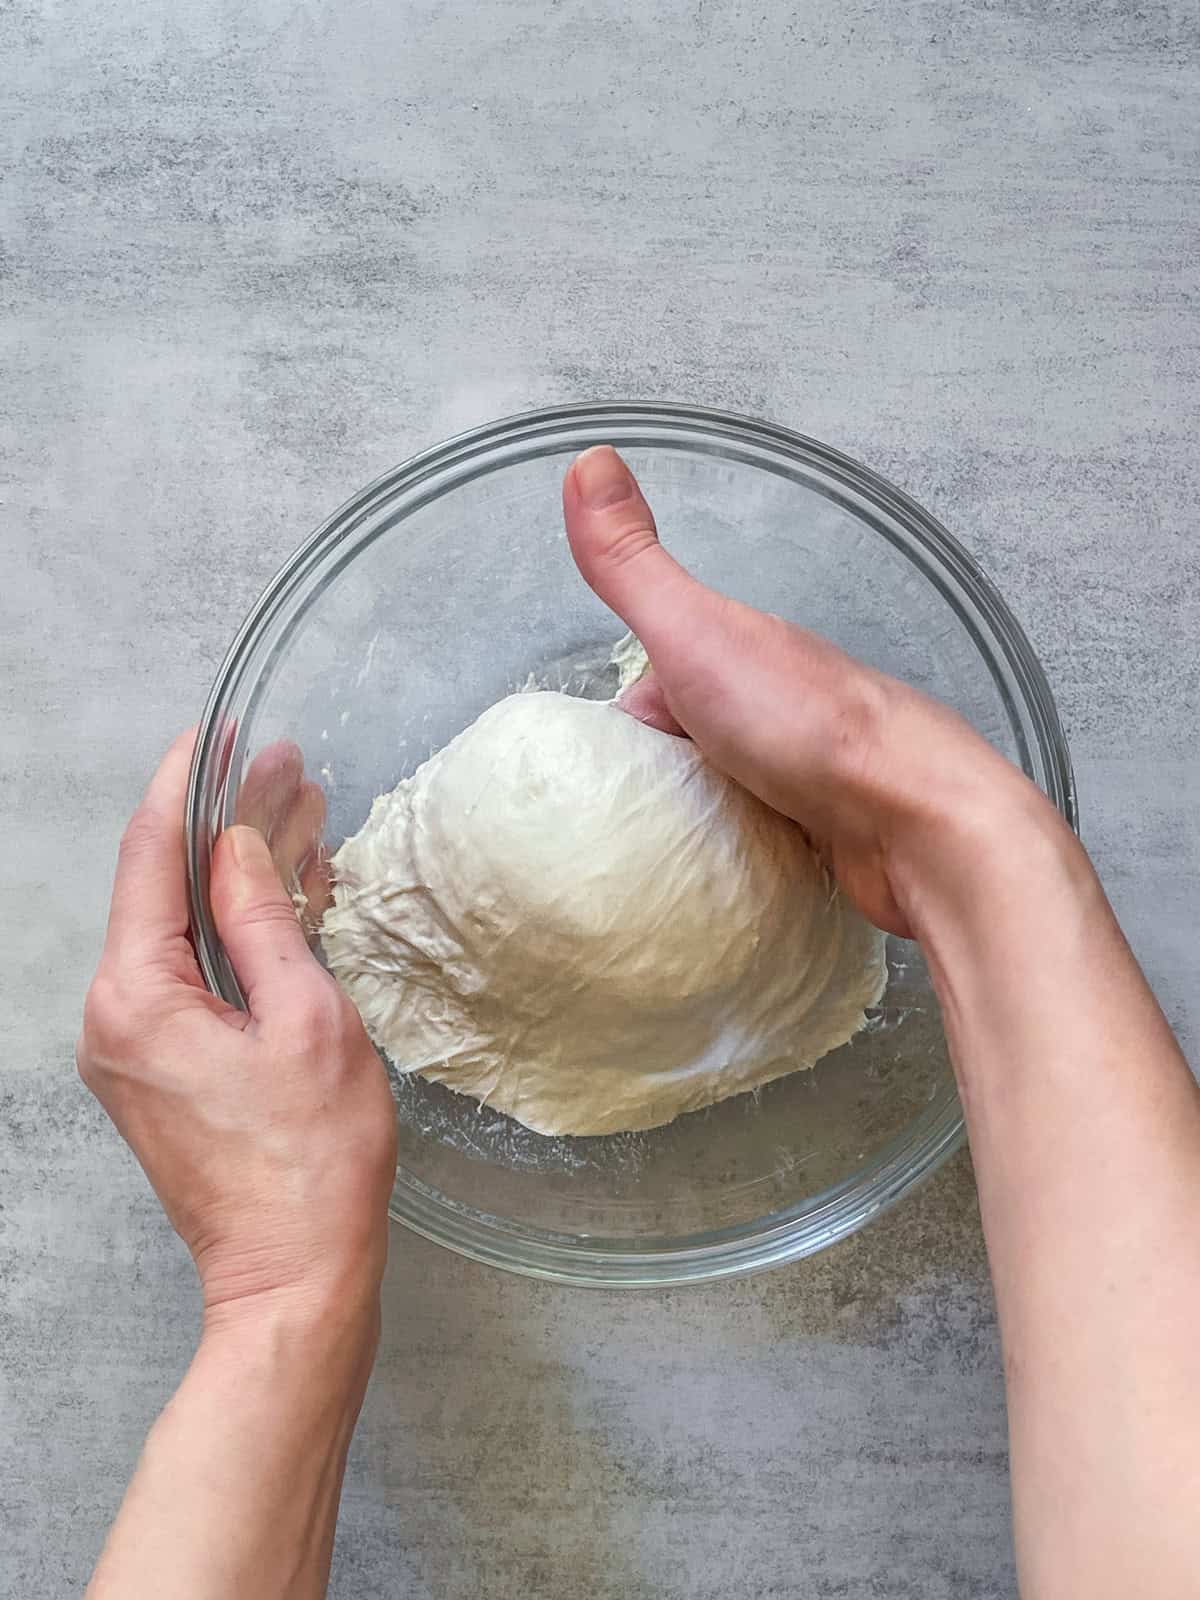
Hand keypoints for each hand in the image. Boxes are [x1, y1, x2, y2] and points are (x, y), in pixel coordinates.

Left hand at [77, 730, 395, 1330]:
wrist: (294, 1274)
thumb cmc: (310, 1162)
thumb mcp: (307, 1019)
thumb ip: (264, 919)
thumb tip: (238, 844)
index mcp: (137, 996)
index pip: (150, 855)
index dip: (187, 782)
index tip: (219, 731)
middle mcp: (115, 1016)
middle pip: (165, 887)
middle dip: (226, 822)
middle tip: (288, 770)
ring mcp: (131, 1046)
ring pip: (181, 928)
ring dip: (238, 874)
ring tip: (303, 820)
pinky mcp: (159, 1069)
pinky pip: (191, 973)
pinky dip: (236, 930)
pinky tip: (286, 898)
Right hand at [563, 445, 1068, 936]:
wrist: (917, 822)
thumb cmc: (806, 725)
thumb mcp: (695, 633)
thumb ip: (633, 564)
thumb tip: (588, 459)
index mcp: (743, 654)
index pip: (657, 686)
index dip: (627, 726)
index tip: (604, 771)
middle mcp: (777, 706)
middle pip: (687, 743)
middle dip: (656, 779)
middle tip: (631, 823)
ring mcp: (808, 773)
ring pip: (725, 794)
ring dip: (696, 822)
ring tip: (665, 860)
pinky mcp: (829, 835)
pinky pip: (761, 842)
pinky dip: (734, 860)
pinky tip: (716, 883)